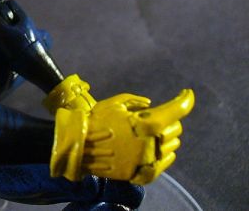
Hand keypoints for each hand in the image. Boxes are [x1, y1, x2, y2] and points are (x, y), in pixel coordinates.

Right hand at [51, 89, 194, 184]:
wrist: (80, 146)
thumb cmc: (96, 120)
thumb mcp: (115, 103)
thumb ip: (136, 101)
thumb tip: (151, 105)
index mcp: (149, 124)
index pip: (177, 109)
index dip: (185, 99)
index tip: (187, 93)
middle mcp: (154, 143)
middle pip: (175, 128)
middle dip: (168, 120)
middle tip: (155, 117)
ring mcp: (149, 161)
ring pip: (171, 146)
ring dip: (164, 137)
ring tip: (149, 133)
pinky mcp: (142, 174)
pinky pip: (163, 164)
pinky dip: (163, 155)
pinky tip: (156, 149)